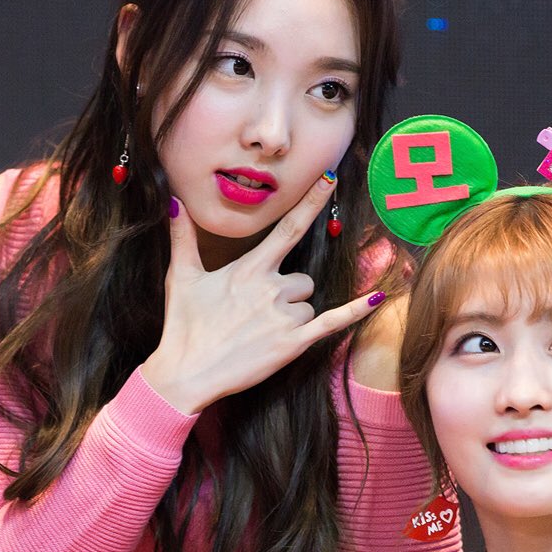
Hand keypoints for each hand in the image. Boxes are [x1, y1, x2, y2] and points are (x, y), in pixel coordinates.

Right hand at [139, 179, 383, 413]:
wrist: (186, 374)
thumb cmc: (183, 327)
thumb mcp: (182, 277)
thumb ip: (183, 237)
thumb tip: (175, 202)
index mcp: (250, 269)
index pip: (288, 228)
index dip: (311, 202)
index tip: (330, 177)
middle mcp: (271, 288)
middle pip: (302, 279)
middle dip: (287, 294)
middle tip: (255, 316)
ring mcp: (284, 316)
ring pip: (308, 304)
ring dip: (294, 315)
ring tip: (259, 333)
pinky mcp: (293, 344)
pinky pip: (332, 322)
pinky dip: (354, 312)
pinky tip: (376, 299)